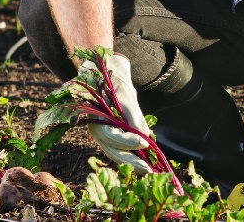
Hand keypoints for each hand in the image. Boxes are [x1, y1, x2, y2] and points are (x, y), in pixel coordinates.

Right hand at [80, 53, 152, 172]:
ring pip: (114, 152)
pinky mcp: (109, 134)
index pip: (110, 136)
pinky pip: (117, 148)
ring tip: (147, 169)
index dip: (128, 142)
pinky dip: (129, 155)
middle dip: (131, 161)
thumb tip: (146, 138)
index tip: (145, 144)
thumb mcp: (125, 95)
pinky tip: (142, 160)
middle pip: (112, 150)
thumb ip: (134, 116)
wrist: (106, 74)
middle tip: (148, 169)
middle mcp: (96, 129)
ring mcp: (101, 133)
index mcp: (95, 117)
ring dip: (131, 161)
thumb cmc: (114, 82)